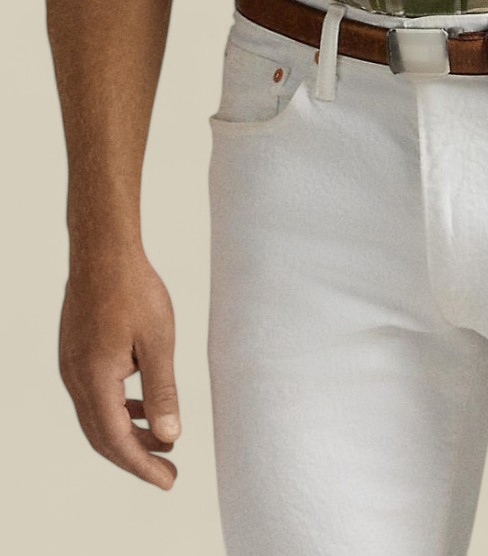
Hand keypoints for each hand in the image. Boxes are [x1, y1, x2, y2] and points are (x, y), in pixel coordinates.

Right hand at [59, 249, 179, 488]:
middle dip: (136, 458)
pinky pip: (95, 395)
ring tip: (163, 441)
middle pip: (103, 436)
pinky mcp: (76, 354)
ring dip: (129, 433)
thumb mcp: (158, 340)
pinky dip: (119, 409)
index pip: (117, 440)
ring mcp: (72, 366)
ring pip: (98, 416)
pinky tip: (142, 406)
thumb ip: (163, 390)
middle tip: (168, 472)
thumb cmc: (134, 289)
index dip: (142, 465)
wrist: (103, 251)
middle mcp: (76, 378)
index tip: (169, 481)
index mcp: (95, 379)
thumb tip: (171, 434)